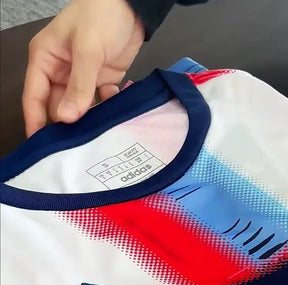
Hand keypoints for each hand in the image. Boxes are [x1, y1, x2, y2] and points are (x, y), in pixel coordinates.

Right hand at [23, 0, 144, 136]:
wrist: (132, 5)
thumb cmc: (100, 15)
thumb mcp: (87, 50)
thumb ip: (78, 85)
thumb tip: (67, 118)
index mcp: (45, 60)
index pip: (35, 96)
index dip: (37, 122)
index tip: (43, 147)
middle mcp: (61, 71)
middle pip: (59, 106)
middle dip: (67, 125)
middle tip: (78, 148)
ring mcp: (83, 77)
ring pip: (81, 107)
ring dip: (90, 120)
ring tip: (98, 139)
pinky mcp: (103, 79)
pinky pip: (103, 102)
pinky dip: (109, 109)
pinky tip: (116, 118)